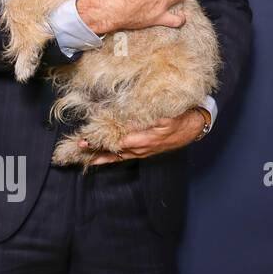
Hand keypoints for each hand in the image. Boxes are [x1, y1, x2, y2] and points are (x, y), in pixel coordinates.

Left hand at [77, 108, 206, 163]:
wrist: (193, 127)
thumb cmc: (180, 117)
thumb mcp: (166, 114)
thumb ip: (148, 115)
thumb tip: (129, 113)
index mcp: (144, 139)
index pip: (118, 141)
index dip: (102, 140)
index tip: (89, 138)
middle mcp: (140, 148)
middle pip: (114, 150)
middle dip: (96, 148)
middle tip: (80, 146)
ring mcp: (141, 152)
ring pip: (117, 156)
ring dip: (100, 156)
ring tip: (84, 158)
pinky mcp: (142, 151)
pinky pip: (123, 156)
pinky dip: (110, 158)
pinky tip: (99, 160)